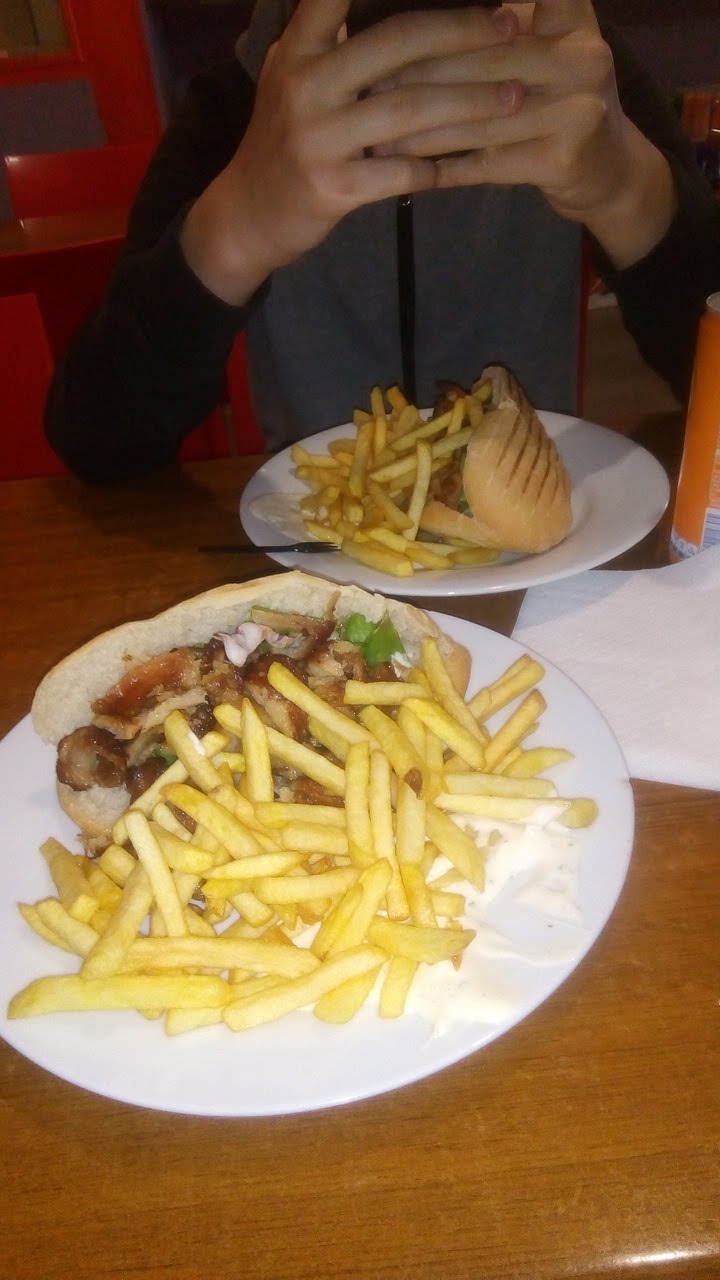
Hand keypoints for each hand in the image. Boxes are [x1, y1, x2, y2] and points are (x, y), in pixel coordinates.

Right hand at [182, 0, 516, 301]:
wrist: (247, 215)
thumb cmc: (284, 140)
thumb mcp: (290, 77)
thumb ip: (328, 39)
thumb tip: (382, 10)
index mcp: (298, 50)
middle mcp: (305, 86)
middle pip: (396, 42)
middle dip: (461, 31)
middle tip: (511, 27)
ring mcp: (317, 139)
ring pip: (409, 110)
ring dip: (469, 102)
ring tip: (514, 97)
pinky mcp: (332, 188)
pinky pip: (402, 172)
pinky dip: (439, 167)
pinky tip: (470, 161)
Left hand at [372, 0, 676, 267]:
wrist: (611, 171)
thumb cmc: (561, 100)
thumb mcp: (550, 43)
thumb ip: (507, 21)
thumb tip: (423, 24)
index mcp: (571, 15)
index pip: (501, 12)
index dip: (452, 23)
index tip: (397, 38)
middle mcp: (582, 55)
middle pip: (482, 63)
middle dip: (419, 77)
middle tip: (369, 86)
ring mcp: (577, 109)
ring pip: (480, 118)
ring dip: (422, 131)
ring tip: (377, 136)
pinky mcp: (563, 159)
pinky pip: (488, 162)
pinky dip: (446, 167)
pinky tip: (410, 172)